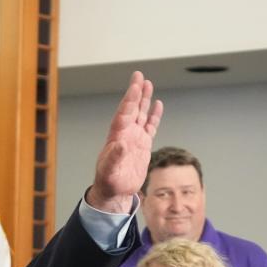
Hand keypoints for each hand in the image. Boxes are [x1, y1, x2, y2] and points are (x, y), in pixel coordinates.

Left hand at [87, 70, 162, 212]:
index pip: (124, 114)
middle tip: (139, 75)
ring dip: (144, 100)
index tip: (134, 86)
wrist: (115, 191)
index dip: (129, 100)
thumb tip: (121, 144)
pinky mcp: (143, 145)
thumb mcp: (108, 171)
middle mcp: (125, 134)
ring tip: (148, 84)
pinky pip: (150, 127)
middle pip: (131, 109)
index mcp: (116, 136)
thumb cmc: (108, 181)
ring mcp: (135, 138)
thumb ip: (114, 157)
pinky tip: (158, 105)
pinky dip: (154, 116)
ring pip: (141, 114)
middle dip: (135, 93)